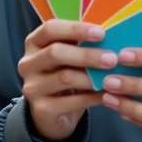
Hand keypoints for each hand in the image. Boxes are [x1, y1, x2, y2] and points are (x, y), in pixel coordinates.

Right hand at [17, 20, 117, 141]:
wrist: (52, 112)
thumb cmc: (65, 73)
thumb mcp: (69, 55)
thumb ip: (81, 43)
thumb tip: (111, 35)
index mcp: (34, 42)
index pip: (50, 29)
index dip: (75, 29)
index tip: (101, 33)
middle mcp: (28, 63)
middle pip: (55, 53)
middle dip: (87, 55)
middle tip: (112, 59)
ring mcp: (32, 87)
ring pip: (65, 78)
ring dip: (92, 77)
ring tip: (113, 78)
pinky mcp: (41, 109)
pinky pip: (72, 101)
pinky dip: (93, 97)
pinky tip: (108, 94)